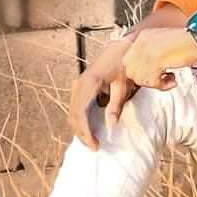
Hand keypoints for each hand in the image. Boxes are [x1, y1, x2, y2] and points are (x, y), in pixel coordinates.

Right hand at [69, 35, 137, 150]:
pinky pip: (76, 107)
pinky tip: (89, 130)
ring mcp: (77, 85)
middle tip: (94, 147)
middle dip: (82, 133)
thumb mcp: (123, 85)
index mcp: (89, 83)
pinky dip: (81, 120)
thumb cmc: (123, 65)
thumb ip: (116, 105)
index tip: (94, 144)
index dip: (86, 131)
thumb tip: (111, 125)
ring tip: (92, 142)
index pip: (81, 112)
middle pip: (74, 115)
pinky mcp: (79, 87)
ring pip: (73, 112)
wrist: (119, 50)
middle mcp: (79, 84)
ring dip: (80, 129)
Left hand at [121, 27, 196, 89]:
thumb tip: (141, 70)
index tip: (152, 74)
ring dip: (154, 83)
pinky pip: (152, 81)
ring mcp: (148, 50)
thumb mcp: (163, 43)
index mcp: (143, 36)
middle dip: (145, 78)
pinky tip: (173, 79)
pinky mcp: (157, 60)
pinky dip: (163, 85)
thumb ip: (150, 53)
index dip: (139, 71)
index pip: (128, 59)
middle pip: (131, 69)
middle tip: (160, 78)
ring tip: (168, 79)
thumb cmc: (188, 43)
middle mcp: (143, 41)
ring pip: (140, 78)